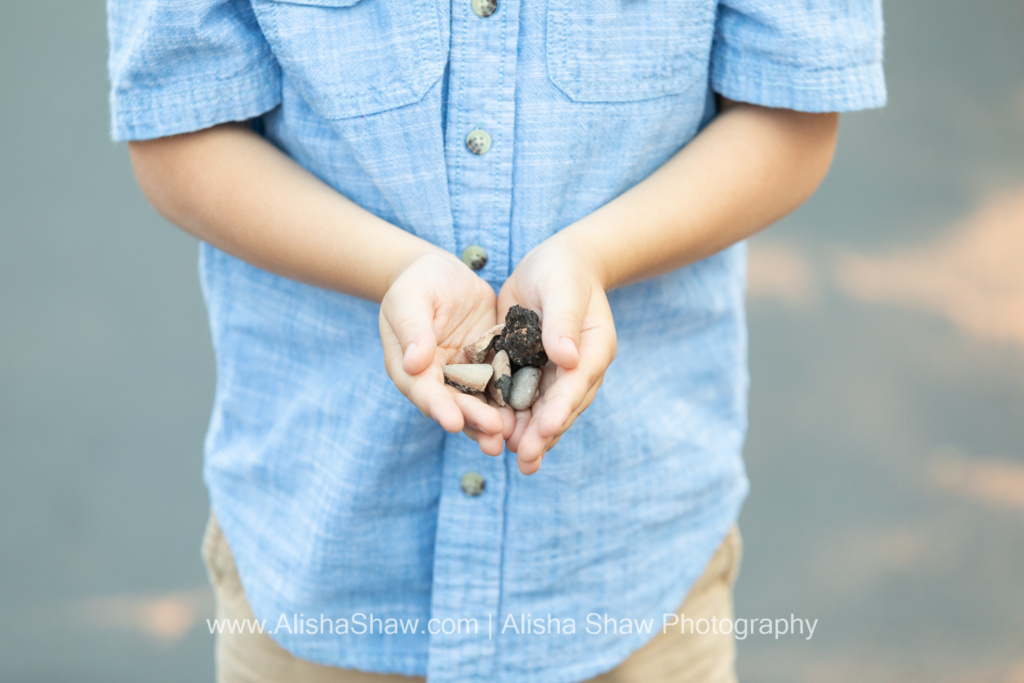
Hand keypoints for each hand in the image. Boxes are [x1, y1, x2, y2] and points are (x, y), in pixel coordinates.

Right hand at [379, 251, 513, 455]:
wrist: (444, 273)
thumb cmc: (419, 283)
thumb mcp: (411, 299)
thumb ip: (413, 330)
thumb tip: (412, 364)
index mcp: (411, 368)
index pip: (424, 391)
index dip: (438, 407)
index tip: (453, 421)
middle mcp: (439, 380)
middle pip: (456, 404)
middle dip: (474, 420)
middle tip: (495, 436)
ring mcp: (466, 376)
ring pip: (480, 402)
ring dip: (494, 421)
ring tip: (511, 436)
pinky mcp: (489, 366)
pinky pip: (502, 385)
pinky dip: (512, 400)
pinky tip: (529, 412)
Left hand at [497, 235, 616, 473]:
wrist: (555, 265)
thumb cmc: (563, 270)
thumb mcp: (562, 288)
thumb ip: (563, 321)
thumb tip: (567, 358)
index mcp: (592, 349)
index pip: (576, 382)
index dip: (561, 407)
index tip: (547, 428)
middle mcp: (577, 368)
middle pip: (561, 406)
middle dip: (544, 434)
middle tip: (526, 460)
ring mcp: (556, 374)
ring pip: (544, 410)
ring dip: (532, 436)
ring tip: (518, 462)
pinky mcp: (533, 371)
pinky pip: (524, 400)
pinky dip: (515, 420)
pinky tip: (501, 439)